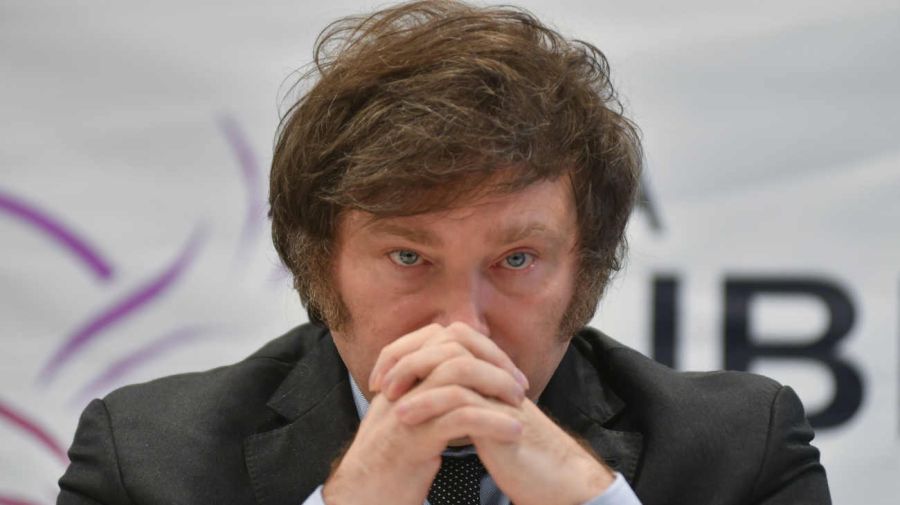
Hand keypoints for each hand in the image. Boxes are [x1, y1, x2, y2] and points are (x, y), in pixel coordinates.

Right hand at [323, 323, 526, 504]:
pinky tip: (513, 431)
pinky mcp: (413, 440)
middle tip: (519, 388)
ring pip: (457, 375)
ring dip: (496, 386)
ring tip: (519, 406)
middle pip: (452, 350)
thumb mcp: (407, 421)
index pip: (442, 338)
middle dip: (493, 364)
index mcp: (399, 378)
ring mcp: (405, 410)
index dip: (479, 349)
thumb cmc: (391, 464)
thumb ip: (426, 395)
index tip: (506, 371)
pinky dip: (493, 421)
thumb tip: (460, 378)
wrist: (362, 497)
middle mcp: (400, 387)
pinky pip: (460, 418)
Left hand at [379, 322, 615, 504]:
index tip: (382, 375)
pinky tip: (405, 416)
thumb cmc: (513, 449)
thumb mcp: (479, 415)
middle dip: (406, 355)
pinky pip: (461, 395)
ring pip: (453, 359)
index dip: (408, 349)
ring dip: (413, 375)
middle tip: (381, 382)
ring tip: (389, 398)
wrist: (551, 475)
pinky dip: (427, 402)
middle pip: (446, 337)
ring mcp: (500, 389)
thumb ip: (457, 395)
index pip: (442, 336)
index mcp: (487, 366)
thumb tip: (421, 386)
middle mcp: (495, 370)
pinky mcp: (501, 414)